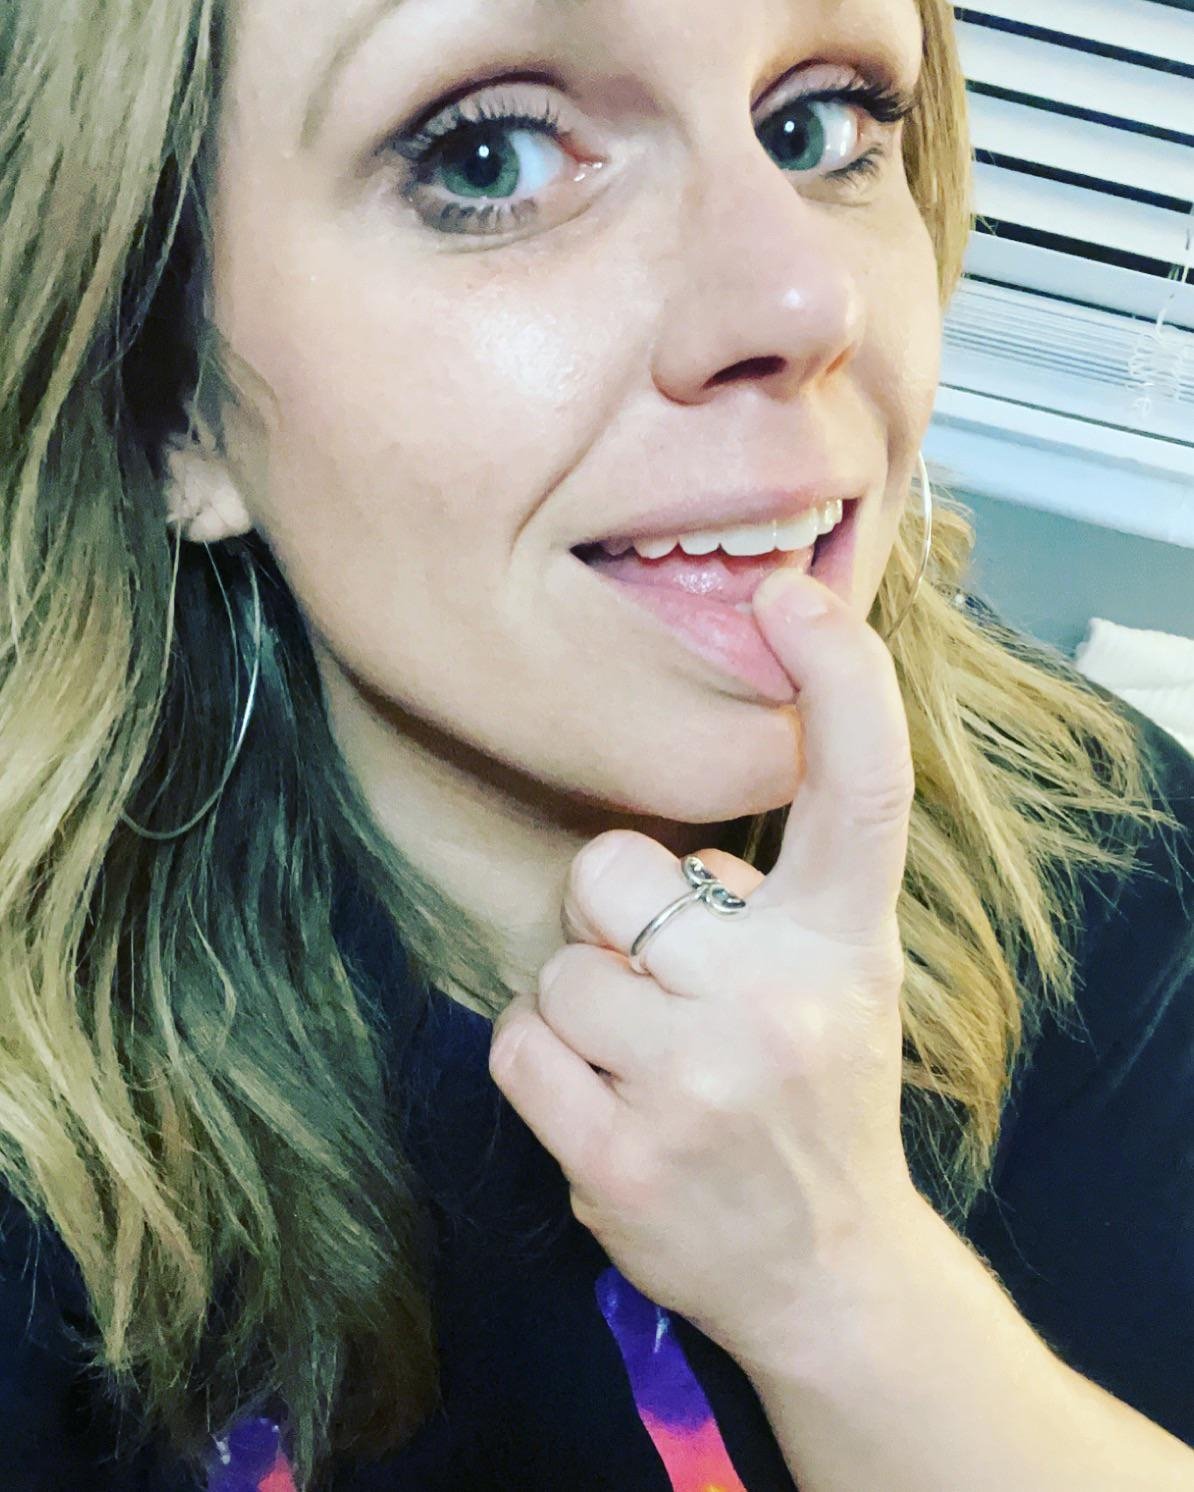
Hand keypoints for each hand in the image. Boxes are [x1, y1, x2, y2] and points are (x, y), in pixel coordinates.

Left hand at [488, 569, 922, 1372]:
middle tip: (670, 989)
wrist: (825, 1267)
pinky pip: (519, 1043)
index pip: (861, 788)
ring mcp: (702, 1084)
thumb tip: (666, 851)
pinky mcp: (623, 1156)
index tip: (793, 598)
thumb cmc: (816, 1092)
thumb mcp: (841, 978)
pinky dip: (544, 1064)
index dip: (838, 679)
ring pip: (555, 969)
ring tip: (649, 1065)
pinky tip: (607, 1105)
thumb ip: (774, 894)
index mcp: (847, 941)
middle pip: (613, 872)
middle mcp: (783, 999)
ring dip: (581, 1007)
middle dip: (614, 919)